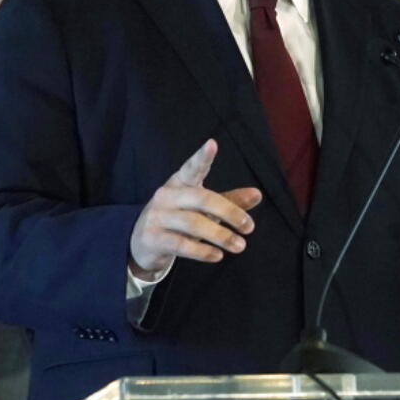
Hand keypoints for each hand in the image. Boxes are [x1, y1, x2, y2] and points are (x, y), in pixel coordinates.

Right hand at [128, 139, 261, 278]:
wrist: (142, 243)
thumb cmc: (178, 219)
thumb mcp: (202, 208)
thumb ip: (229, 201)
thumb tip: (257, 194)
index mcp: (180, 182)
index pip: (192, 167)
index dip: (202, 157)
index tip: (212, 144)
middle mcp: (167, 195)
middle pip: (202, 198)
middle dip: (230, 212)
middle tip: (249, 227)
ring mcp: (157, 216)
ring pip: (194, 223)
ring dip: (221, 236)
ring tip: (240, 246)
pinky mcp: (152, 238)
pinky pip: (181, 244)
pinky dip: (202, 251)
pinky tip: (218, 255)